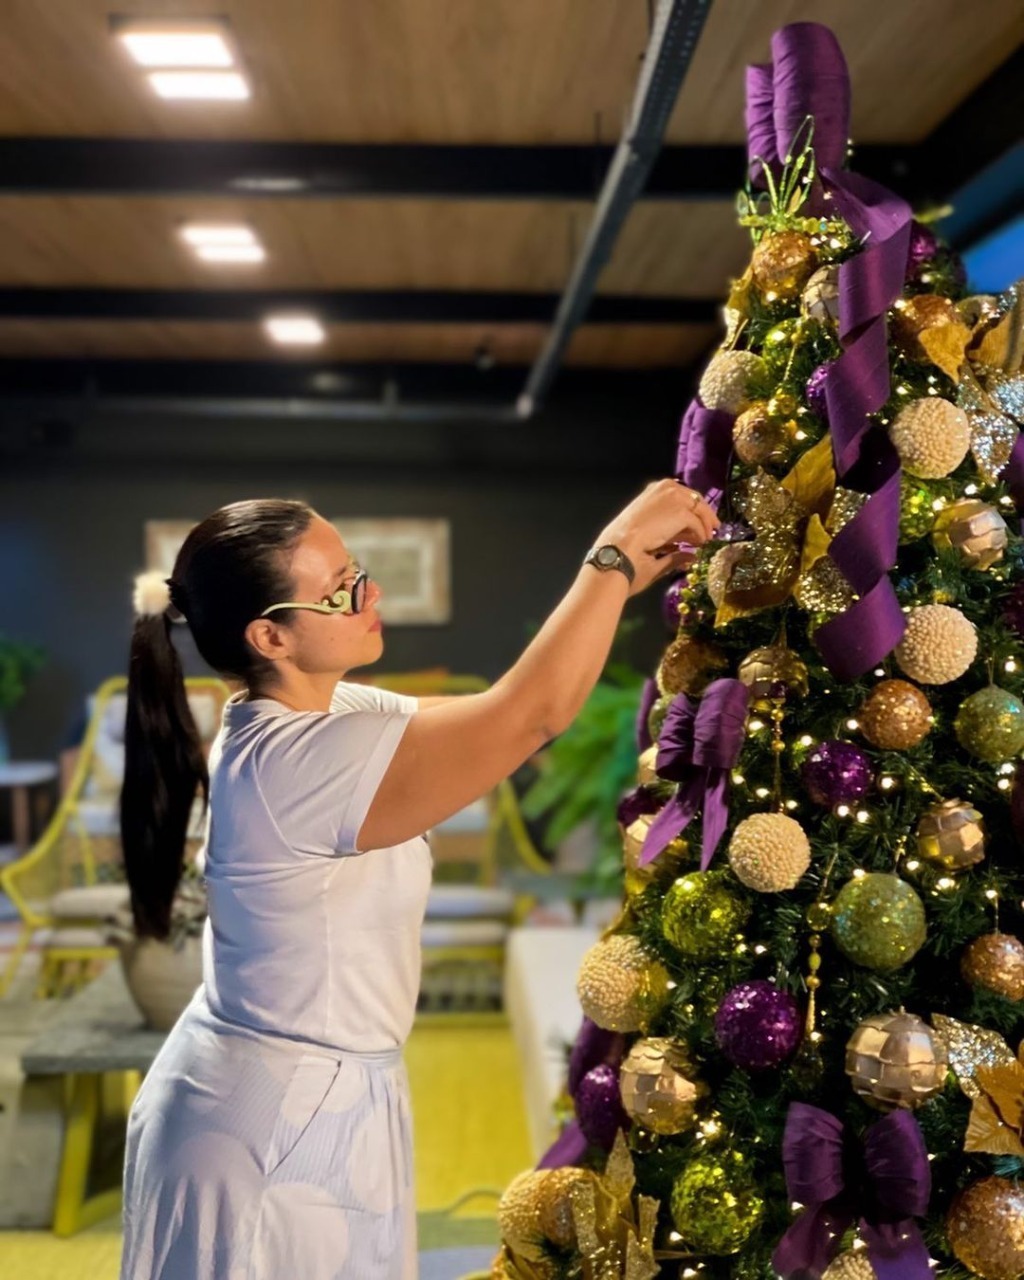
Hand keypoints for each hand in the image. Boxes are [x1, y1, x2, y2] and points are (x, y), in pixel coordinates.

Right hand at [595, 479, 717, 595]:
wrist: (617, 550)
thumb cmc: (623, 549)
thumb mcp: (649, 543)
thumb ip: (671, 545)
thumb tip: (689, 555)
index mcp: (652, 492)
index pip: (680, 496)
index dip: (690, 509)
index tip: (697, 523)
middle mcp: (664, 489)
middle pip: (693, 498)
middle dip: (702, 514)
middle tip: (711, 529)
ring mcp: (673, 498)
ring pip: (699, 507)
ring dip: (705, 523)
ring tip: (708, 538)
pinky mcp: (680, 511)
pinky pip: (698, 522)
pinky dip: (702, 532)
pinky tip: (701, 542)